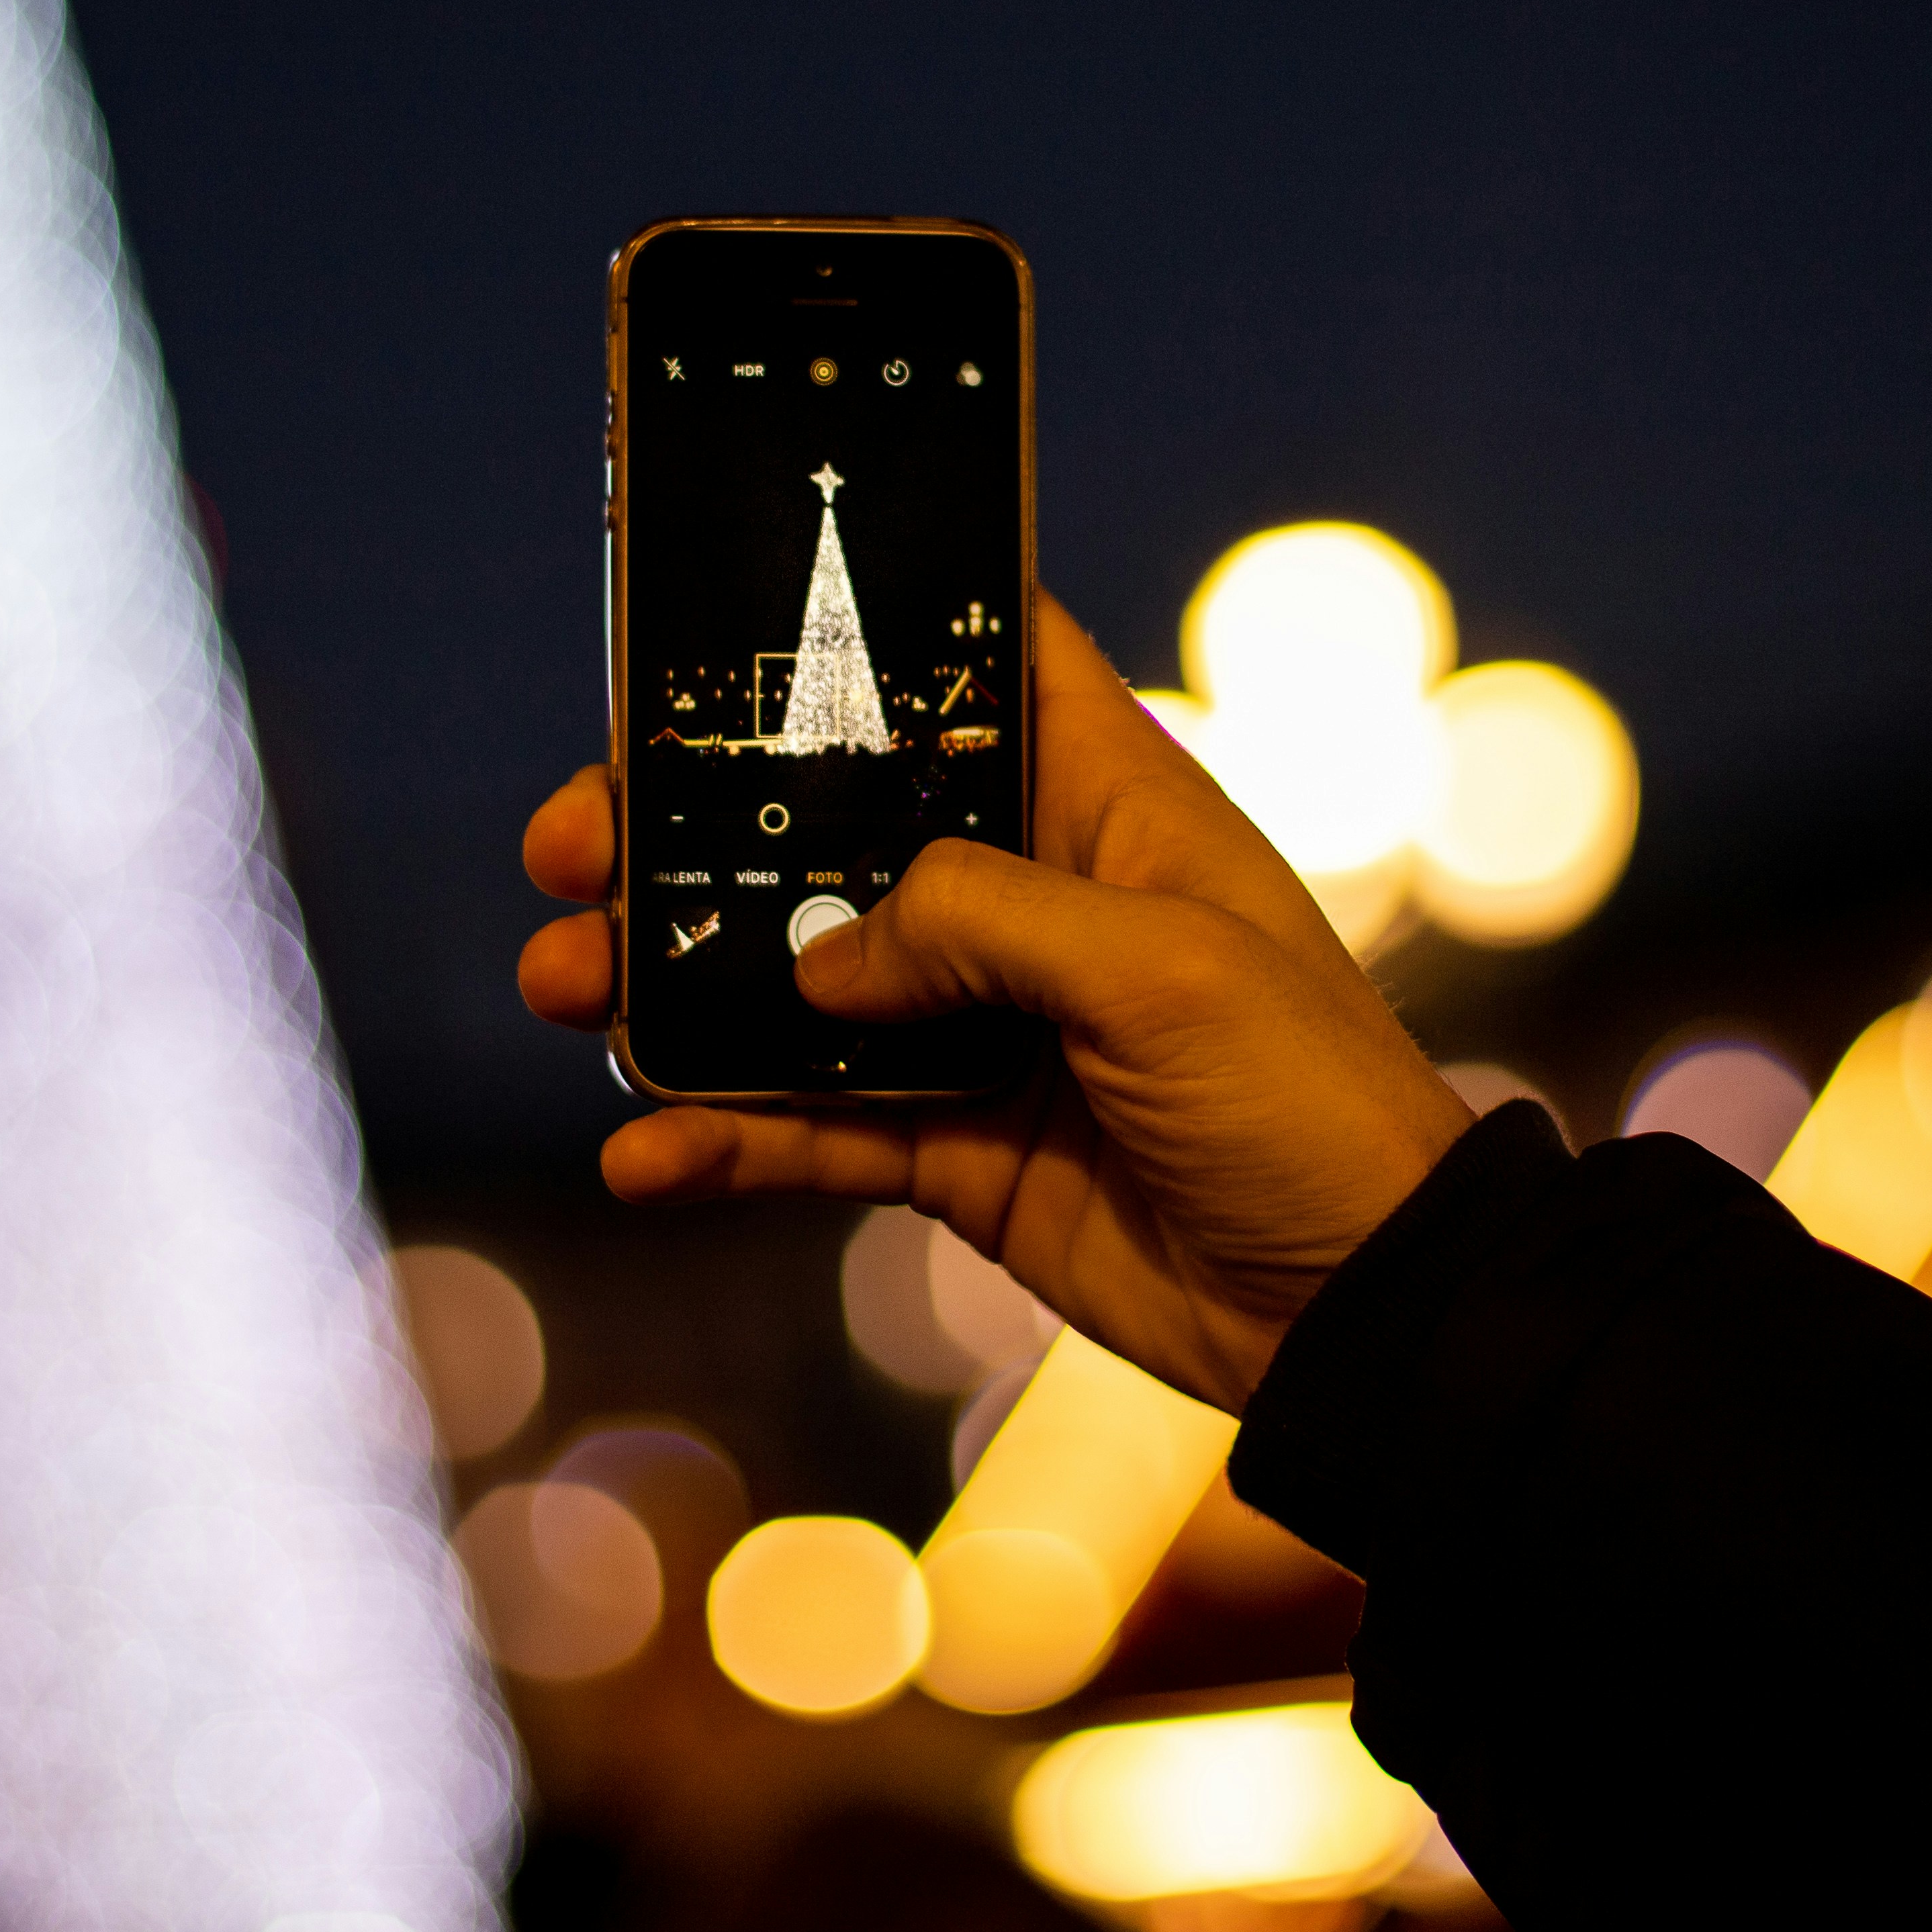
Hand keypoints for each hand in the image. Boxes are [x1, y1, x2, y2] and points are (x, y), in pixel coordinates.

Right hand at [517, 592, 1475, 1411]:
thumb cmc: (1309, 1102)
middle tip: (571, 854)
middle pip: (825, 831)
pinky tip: (642, 1151)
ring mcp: (981, 1027)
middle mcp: (1029, 898)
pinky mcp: (956, 1150)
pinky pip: (808, 1129)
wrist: (1365, 1312)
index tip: (712, 619)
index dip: (861, 629)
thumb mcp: (1159, 969)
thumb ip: (979, 924)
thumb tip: (820, 964)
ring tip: (566, 991)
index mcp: (1105, 802)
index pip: (973, 667)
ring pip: (788, 983)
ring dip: (671, 986)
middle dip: (686, 835)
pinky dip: (718, 1138)